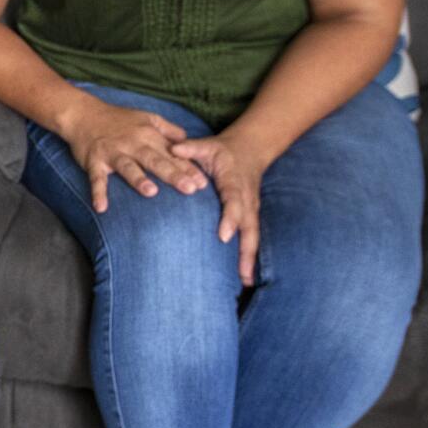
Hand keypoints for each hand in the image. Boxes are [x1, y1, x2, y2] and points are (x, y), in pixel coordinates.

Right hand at [58, 98, 208, 212]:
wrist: (83, 114)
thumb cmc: (117, 119)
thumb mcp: (146, 118)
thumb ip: (167, 129)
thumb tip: (186, 139)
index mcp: (147, 136)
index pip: (171, 154)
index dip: (188, 168)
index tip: (203, 183)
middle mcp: (132, 144)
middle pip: (155, 161)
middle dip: (173, 174)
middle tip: (190, 189)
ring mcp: (113, 153)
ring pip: (128, 167)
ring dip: (138, 179)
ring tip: (151, 192)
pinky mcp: (94, 161)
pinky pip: (96, 178)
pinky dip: (98, 192)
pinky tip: (102, 207)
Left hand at [169, 131, 268, 285]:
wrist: (250, 149)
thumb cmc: (222, 150)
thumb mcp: (206, 145)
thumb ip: (190, 148)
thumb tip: (174, 148)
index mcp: (234, 181)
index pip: (234, 201)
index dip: (230, 218)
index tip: (224, 235)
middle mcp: (246, 198)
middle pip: (249, 226)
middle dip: (245, 249)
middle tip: (240, 271)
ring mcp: (251, 208)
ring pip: (253, 235)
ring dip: (249, 258)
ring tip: (245, 282)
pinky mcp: (251, 216)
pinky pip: (252, 237)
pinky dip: (249, 257)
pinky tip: (244, 278)